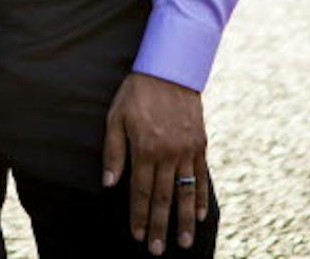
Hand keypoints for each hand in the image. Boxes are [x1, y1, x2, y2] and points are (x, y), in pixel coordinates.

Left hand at [102, 71, 210, 253]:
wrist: (171, 68)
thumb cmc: (137, 92)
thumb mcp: (116, 117)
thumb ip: (113, 151)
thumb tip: (109, 183)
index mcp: (145, 149)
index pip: (141, 192)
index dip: (139, 216)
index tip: (138, 236)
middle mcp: (168, 153)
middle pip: (163, 198)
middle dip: (160, 226)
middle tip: (158, 251)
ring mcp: (186, 150)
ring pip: (184, 192)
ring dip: (182, 220)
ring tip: (183, 243)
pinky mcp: (200, 143)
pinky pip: (201, 176)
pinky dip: (200, 196)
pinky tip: (198, 215)